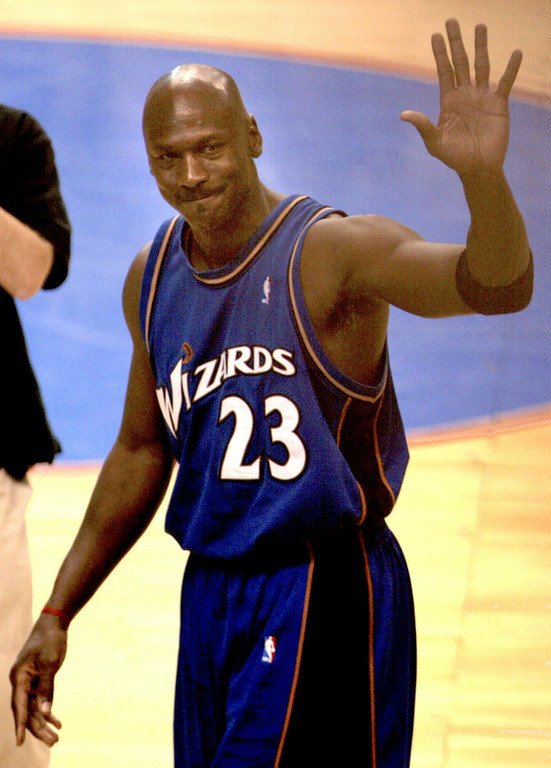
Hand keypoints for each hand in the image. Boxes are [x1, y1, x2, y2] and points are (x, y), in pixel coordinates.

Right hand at [10, 614, 66, 746]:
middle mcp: (20, 681)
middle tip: (53, 742)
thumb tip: (44, 712)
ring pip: (33, 707)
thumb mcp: (50, 664)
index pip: (18, 706)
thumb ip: (47, 688)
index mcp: (19, 677)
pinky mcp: (37, 679)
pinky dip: (47, 711)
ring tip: (56, 737)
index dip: (20, 725)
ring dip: (44, 722)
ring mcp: (28, 681)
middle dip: (38, 728)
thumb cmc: (50, 640)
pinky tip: (57, 722)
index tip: (19, 742)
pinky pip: (39, 700)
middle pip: (26, 710)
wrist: (54, 623)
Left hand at [400, 18, 521, 176]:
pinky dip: (511, 69)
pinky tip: (515, 53)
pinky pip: (506, 82)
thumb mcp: (435, 143)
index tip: (435, 34)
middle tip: (451, 20)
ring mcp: (482, 97)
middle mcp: (465, 95)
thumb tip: (404, 114)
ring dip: (481, 46)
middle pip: (460, 62)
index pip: (444, 71)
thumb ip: (423, 126)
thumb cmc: (455, 158)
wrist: (478, 169)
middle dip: (456, 42)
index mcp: (448, 101)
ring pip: (482, 65)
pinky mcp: (499, 104)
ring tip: (480, 26)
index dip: (440, 53)